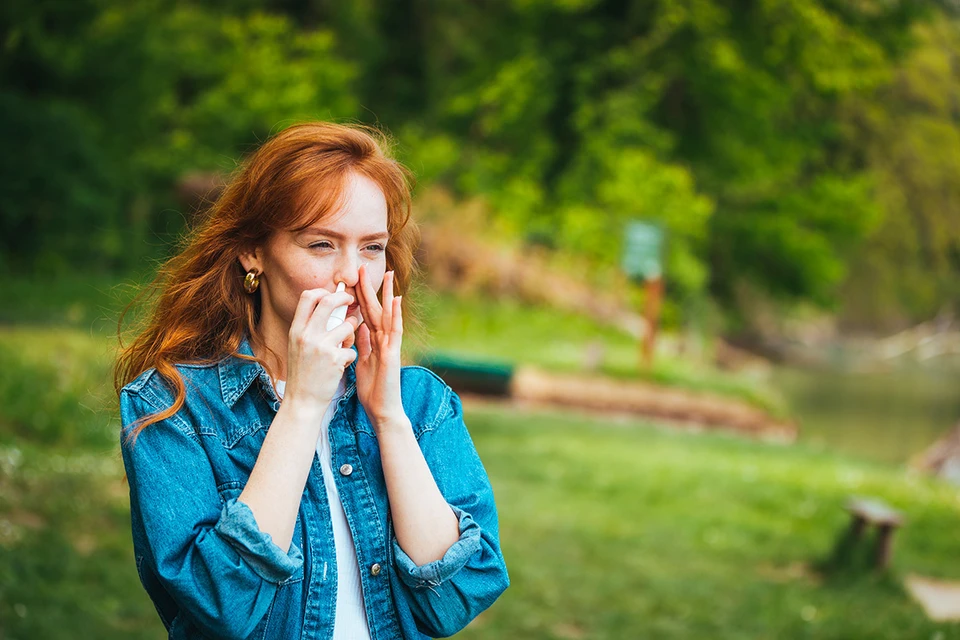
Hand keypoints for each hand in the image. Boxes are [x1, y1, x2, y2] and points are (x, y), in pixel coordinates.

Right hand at [283, 287, 358, 413]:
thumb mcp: (297, 346)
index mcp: (296, 330)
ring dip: (352, 333)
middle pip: (328, 301)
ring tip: (346, 344)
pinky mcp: (335, 359)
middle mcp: (306, 335)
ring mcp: (321, 346)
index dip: (323, 291)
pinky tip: (341, 366)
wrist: (302, 402)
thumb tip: (325, 308)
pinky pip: (352, 349)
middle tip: (352, 302)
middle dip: (344, 298)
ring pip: (348, 325)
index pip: (308, 296)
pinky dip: (350, 356)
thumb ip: (308, 328)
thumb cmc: (302, 374)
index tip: (333, 295)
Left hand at [355, 264, 405, 428]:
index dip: (361, 296)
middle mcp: (384, 340)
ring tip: (388, 275)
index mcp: (374, 342)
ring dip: (388, 294)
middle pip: (376, 309)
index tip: (355, 279)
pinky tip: (396, 300)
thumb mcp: (363, 362)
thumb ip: (362, 344)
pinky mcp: (393, 354)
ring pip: (387, 315)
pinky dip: (395, 315)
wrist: (382, 410)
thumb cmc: (374, 390)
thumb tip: (357, 327)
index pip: (366, 314)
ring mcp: (390, 346)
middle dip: (371, 289)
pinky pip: (395, 331)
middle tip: (366, 268)